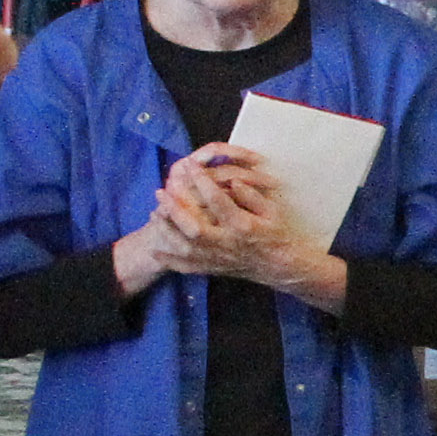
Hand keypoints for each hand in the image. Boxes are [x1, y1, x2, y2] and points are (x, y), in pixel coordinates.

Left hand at [166, 149, 319, 290]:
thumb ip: (252, 196)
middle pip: (194, 228)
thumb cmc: (279, 235)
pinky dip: (170, 261)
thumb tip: (233, 181)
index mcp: (243, 226)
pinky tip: (156, 251)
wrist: (282, 268)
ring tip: (154, 213)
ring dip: (167, 231)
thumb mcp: (273, 211)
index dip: (202, 182)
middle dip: (175, 209)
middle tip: (161, 190)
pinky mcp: (214, 269)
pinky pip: (188, 267)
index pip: (218, 201)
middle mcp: (228, 244)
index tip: (190, 166)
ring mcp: (219, 259)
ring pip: (186, 248)